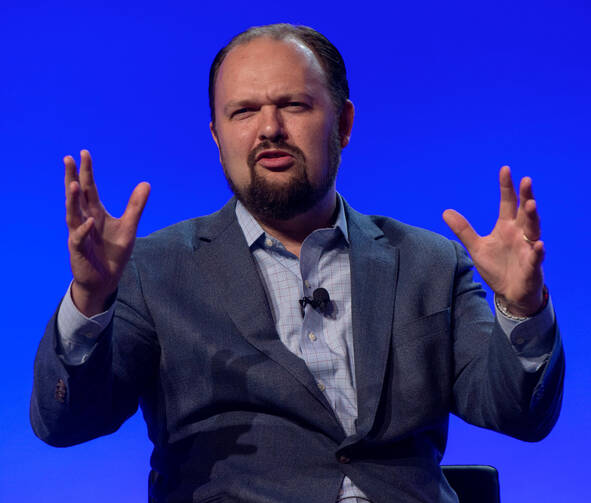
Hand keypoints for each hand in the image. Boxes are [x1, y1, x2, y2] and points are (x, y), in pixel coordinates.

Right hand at [65, 150, 149, 315]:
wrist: (105, 280)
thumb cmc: (114, 253)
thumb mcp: (129, 226)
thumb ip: (136, 206)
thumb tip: (145, 183)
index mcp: (95, 213)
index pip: (90, 188)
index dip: (87, 171)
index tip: (83, 152)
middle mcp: (84, 220)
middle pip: (76, 195)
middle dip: (72, 177)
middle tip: (68, 158)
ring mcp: (79, 234)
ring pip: (73, 214)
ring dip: (72, 199)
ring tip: (74, 183)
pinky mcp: (78, 250)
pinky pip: (78, 238)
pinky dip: (83, 230)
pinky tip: (89, 222)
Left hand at [443, 166, 544, 316]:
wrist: (509, 293)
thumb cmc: (496, 267)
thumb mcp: (476, 247)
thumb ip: (463, 230)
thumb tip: (445, 211)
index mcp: (506, 227)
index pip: (508, 203)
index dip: (507, 187)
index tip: (505, 169)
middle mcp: (520, 234)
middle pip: (524, 211)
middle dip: (526, 196)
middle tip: (526, 180)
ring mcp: (528, 249)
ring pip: (534, 230)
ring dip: (533, 217)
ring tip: (531, 204)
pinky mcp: (532, 266)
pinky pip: (536, 257)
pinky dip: (538, 251)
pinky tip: (539, 244)